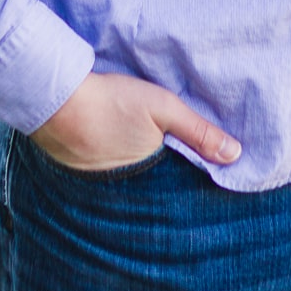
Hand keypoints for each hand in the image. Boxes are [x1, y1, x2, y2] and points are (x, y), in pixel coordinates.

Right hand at [31, 70, 241, 171]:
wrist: (54, 99)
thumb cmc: (112, 101)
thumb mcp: (163, 108)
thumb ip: (199, 132)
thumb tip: (236, 155)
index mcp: (149, 177)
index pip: (177, 190)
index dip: (189, 184)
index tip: (205, 182)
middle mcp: (125, 190)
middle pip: (153, 191)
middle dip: (166, 187)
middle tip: (179, 180)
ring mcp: (99, 185)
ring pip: (129, 186)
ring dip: (139, 179)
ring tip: (148, 168)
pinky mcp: (80, 174)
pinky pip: (106, 178)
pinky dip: (114, 170)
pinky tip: (117, 156)